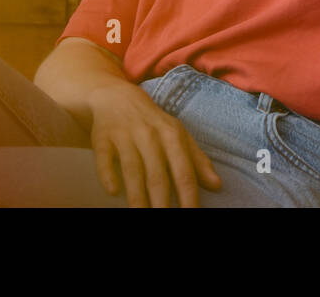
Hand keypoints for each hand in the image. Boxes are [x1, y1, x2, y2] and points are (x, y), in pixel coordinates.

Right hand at [86, 80, 222, 206]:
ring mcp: (125, 135)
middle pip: (157, 175)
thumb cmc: (153, 123)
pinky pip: (104, 157)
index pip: (183, 172)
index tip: (191, 215)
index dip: (188, 197)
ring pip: (132, 170)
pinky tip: (113, 191)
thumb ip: (198, 160)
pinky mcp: (102, 137)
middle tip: (164, 222)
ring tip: (141, 214)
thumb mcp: (178, 135)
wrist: (117, 97)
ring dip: (137, 196)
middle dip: (162, 203)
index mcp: (172, 135)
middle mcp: (149, 135)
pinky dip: (107, 174)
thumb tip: (217, 185)